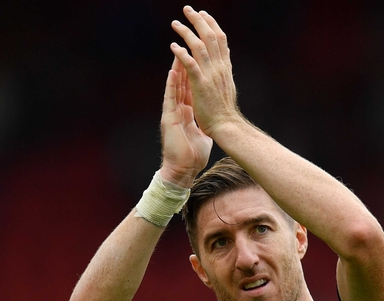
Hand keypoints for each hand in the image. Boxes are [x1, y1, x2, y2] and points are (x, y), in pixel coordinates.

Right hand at [160, 56, 212, 186]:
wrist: (184, 170)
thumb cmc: (193, 156)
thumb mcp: (203, 136)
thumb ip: (205, 126)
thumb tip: (213, 122)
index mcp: (187, 113)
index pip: (190, 88)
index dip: (194, 73)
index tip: (199, 58)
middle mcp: (178, 110)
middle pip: (182, 83)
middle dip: (185, 65)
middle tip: (188, 47)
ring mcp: (173, 113)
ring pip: (174, 87)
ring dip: (176, 69)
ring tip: (178, 51)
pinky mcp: (169, 118)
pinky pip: (170, 98)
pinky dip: (172, 84)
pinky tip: (173, 71)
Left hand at [169, 6, 241, 136]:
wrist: (226, 126)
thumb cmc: (225, 111)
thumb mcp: (228, 85)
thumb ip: (224, 69)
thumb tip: (225, 55)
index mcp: (225, 67)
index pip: (220, 39)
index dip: (211, 24)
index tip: (203, 14)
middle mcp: (219, 67)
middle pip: (210, 37)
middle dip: (199, 20)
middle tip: (188, 9)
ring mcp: (211, 75)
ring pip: (199, 46)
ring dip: (186, 32)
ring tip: (175, 24)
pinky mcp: (201, 85)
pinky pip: (190, 64)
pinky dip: (181, 54)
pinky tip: (173, 46)